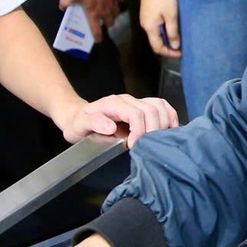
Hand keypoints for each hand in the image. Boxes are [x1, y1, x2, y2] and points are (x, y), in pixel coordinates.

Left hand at [57, 93, 179, 143]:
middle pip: (152, 109)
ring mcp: (136, 102)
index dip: (140, 131)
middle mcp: (128, 100)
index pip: (136, 114)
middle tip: (147, 146)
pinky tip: (169, 129)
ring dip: (164, 122)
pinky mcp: (142, 108)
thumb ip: (94, 123)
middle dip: (154, 130)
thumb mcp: (79, 124)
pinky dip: (169, 116)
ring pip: (160, 106)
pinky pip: (161, 107)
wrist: (76, 117)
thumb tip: (111, 127)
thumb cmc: (78, 123)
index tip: (134, 147)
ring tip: (159, 139)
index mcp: (114, 103)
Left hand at [58, 0, 124, 38]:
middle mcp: (106, 11)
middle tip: (103, 21)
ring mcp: (114, 3)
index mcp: (94, 13)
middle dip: (107, 24)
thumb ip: (66, 1)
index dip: (97, 36)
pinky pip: (121, 1)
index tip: (98, 41)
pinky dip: (119, 1)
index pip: (96, 29)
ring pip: (117, 13)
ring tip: (110, 11)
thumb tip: (62, 7)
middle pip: (110, 23)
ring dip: (114, 14)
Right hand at [139, 0, 181, 57]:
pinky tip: (172, 26)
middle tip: (181, 46)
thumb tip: (174, 46)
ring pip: (156, 33)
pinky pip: (156, 26)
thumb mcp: (171, 16)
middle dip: (168, 45)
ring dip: (166, 37)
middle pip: (155, 41)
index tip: (180, 52)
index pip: (157, 47)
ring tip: (178, 36)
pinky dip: (164, 29)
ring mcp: (145, 18)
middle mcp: (145, 25)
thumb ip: (172, 32)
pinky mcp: (147, 11)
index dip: (169, 52)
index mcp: (149, 28)